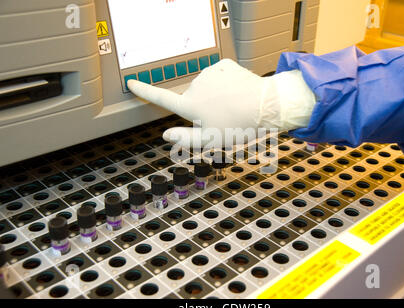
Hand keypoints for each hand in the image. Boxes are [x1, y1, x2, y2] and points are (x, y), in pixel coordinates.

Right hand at [127, 59, 315, 147]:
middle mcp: (196, 85)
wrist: (267, 104)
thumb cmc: (239, 126)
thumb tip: (165, 134)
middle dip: (202, 107)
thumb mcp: (211, 140)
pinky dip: (224, 83)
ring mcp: (210, 73)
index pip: (161, 98)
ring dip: (214, 95)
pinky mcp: (224, 65)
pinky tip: (237, 92)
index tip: (130, 82)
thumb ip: (185, 138)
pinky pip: (218, 76)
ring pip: (205, 87)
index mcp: (191, 104)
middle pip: (192, 98)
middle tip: (223, 119)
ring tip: (233, 107)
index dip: (145, 91)